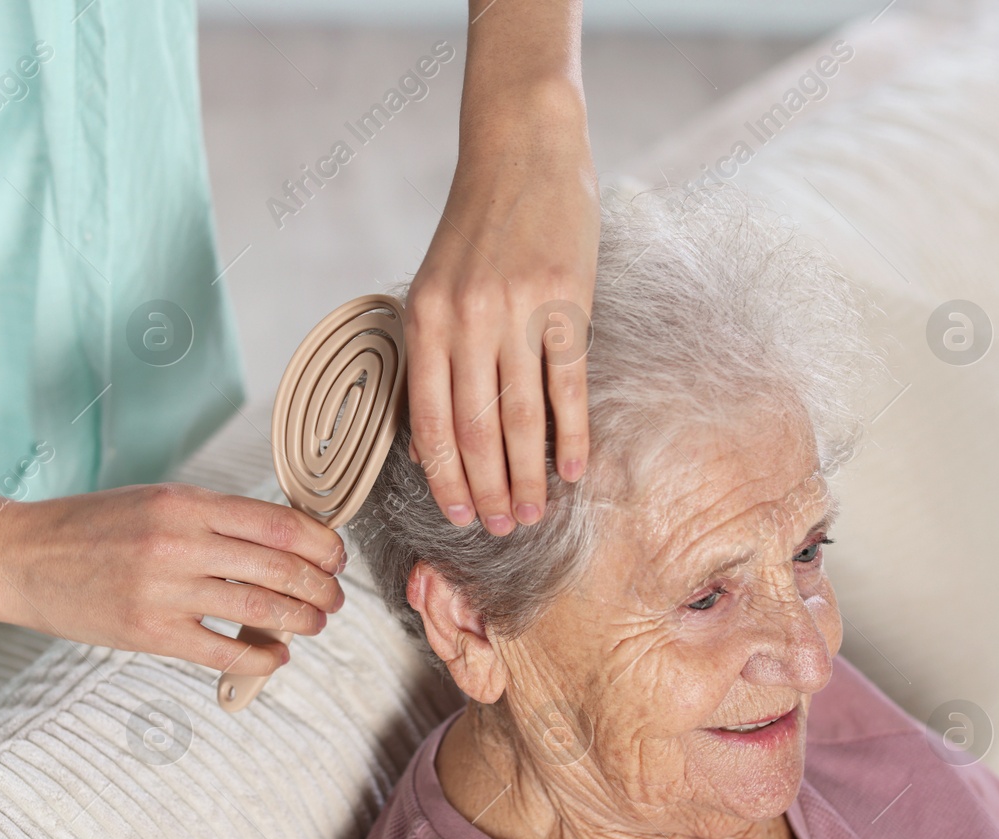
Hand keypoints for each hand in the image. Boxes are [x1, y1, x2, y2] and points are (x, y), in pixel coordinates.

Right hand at [0, 483, 345, 677]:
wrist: (21, 557)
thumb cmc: (90, 527)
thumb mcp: (157, 501)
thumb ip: (215, 517)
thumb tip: (283, 538)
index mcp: (187, 502)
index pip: (280, 524)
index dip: (322, 544)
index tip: (335, 557)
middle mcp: (180, 542)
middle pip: (281, 567)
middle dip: (321, 587)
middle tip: (333, 598)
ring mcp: (165, 590)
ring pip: (260, 609)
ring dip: (301, 621)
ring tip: (313, 624)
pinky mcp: (149, 631)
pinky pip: (224, 651)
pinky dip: (261, 657)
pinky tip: (275, 656)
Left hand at [406, 76, 597, 535]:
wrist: (522, 151)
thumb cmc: (477, 227)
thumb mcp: (434, 286)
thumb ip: (433, 354)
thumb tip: (436, 438)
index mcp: (424, 321)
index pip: (431, 424)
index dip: (446, 478)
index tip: (460, 516)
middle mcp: (465, 321)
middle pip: (477, 431)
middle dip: (489, 488)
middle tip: (504, 528)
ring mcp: (517, 312)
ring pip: (522, 417)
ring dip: (528, 474)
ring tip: (534, 511)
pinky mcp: (565, 302)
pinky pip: (567, 385)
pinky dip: (571, 434)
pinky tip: (574, 469)